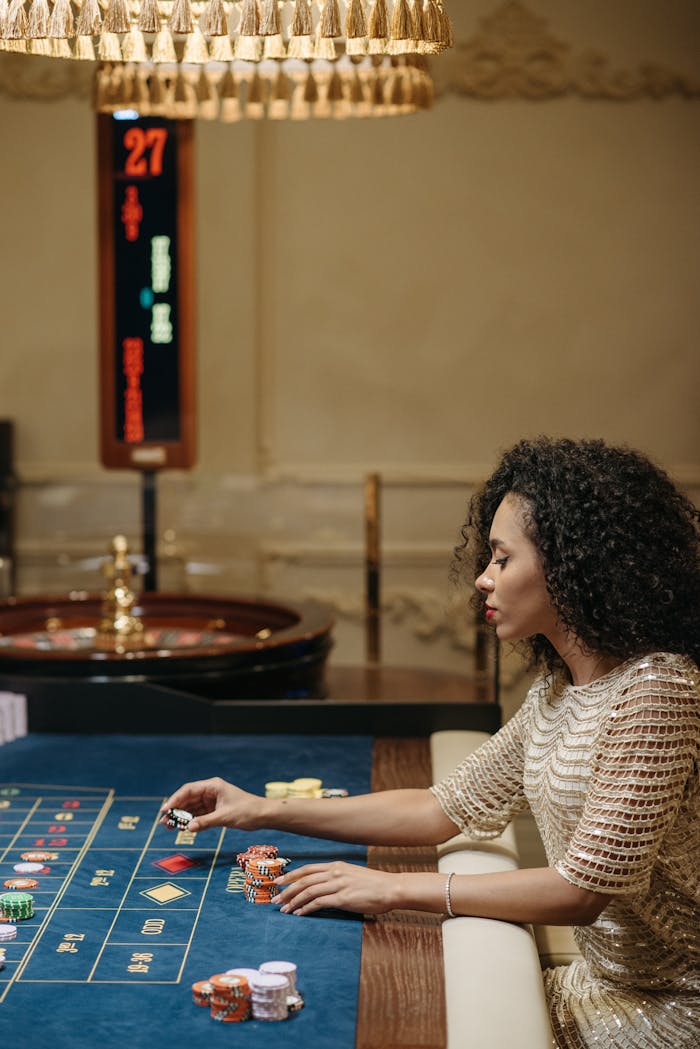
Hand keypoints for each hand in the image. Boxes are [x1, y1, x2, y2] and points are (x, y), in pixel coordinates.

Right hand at [161, 777, 261, 832]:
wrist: (263, 815)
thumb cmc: (247, 811)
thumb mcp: (225, 817)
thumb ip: (206, 822)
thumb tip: (188, 828)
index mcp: (213, 786)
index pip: (189, 790)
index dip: (175, 799)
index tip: (165, 810)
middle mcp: (210, 791)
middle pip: (188, 799)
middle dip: (175, 810)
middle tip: (163, 822)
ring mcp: (212, 801)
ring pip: (192, 808)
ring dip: (181, 817)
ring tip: (169, 827)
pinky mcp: (215, 810)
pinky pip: (198, 814)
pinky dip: (190, 821)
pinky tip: (183, 828)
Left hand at [275, 861, 399, 916]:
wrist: (391, 888)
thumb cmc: (373, 885)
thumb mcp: (352, 875)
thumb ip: (337, 878)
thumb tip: (323, 887)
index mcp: (336, 866)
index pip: (307, 869)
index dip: (291, 875)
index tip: (278, 882)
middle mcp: (335, 873)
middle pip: (304, 880)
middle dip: (287, 890)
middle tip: (275, 899)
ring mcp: (339, 885)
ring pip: (308, 891)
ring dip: (293, 901)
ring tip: (284, 910)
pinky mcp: (343, 898)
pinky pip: (319, 903)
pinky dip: (306, 908)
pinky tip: (299, 914)